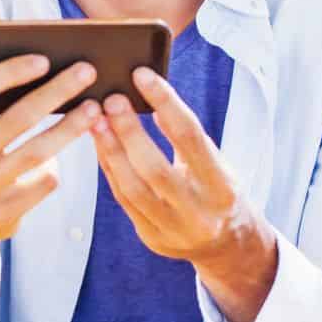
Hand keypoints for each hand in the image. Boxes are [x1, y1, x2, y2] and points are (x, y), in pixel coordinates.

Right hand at [0, 57, 100, 273]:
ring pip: (34, 153)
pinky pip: (40, 186)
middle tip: (87, 71)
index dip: (9, 73)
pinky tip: (73, 154)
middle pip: (14, 119)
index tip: (44, 58)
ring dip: (69, 128)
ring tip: (94, 108)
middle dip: (55, 92)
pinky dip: (58, 167)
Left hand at [90, 67, 277, 321]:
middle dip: (128, 131)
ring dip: (110, 149)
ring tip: (95, 119)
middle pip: (155, 167)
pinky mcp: (151, 237)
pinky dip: (109, 167)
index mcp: (222, 187)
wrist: (226, 246)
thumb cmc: (216, 190)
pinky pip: (122, 198)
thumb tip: (146, 96)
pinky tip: (99, 143)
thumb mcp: (215, 164)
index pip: (190, 137)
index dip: (165, 102)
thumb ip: (186, 138)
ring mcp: (173, 229)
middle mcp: (199, 212)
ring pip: (131, 186)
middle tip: (110, 99)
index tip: (142, 75)